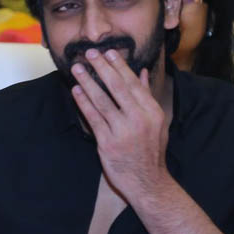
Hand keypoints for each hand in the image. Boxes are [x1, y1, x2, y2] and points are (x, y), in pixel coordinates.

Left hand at [70, 48, 169, 201]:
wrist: (148, 181)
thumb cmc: (151, 150)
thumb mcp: (157, 121)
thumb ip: (147, 95)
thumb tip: (141, 72)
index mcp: (152, 111)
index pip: (133, 83)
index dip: (119, 66)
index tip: (108, 52)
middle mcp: (139, 119)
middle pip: (117, 88)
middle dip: (102, 68)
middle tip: (89, 53)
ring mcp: (123, 131)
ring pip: (102, 101)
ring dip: (88, 82)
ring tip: (77, 69)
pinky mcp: (108, 144)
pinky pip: (93, 119)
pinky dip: (84, 103)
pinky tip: (76, 91)